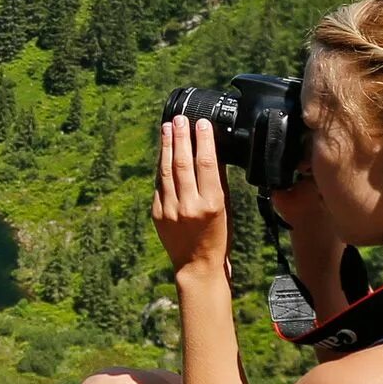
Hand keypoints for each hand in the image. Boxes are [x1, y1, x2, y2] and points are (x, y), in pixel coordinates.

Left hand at [152, 117, 230, 285]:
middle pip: (183, 163)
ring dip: (166, 146)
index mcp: (211, 203)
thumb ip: (217, 181)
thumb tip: (211, 151)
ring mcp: (169, 210)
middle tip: (179, 119)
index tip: (201, 122)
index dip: (203, 140)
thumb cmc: (217, 235)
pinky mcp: (157, 213)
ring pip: (166, 170)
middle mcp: (188, 205)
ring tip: (167, 127)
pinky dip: (161, 165)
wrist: (196, 264)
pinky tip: (164, 151)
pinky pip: (159, 183)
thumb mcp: (225, 208)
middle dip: (181, 137)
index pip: (206, 164)